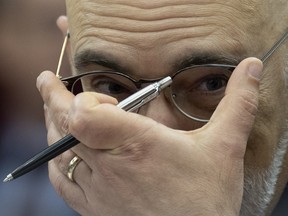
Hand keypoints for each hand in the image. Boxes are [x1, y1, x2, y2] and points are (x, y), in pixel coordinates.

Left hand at [37, 57, 261, 215]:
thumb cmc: (207, 200)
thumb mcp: (226, 147)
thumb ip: (238, 104)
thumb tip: (252, 68)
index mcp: (138, 146)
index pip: (84, 116)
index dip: (81, 100)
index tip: (96, 96)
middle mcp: (112, 167)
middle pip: (65, 127)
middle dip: (52, 100)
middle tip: (47, 81)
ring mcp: (99, 190)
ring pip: (58, 152)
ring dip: (51, 126)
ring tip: (52, 107)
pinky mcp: (94, 209)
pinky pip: (62, 180)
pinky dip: (56, 159)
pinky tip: (59, 150)